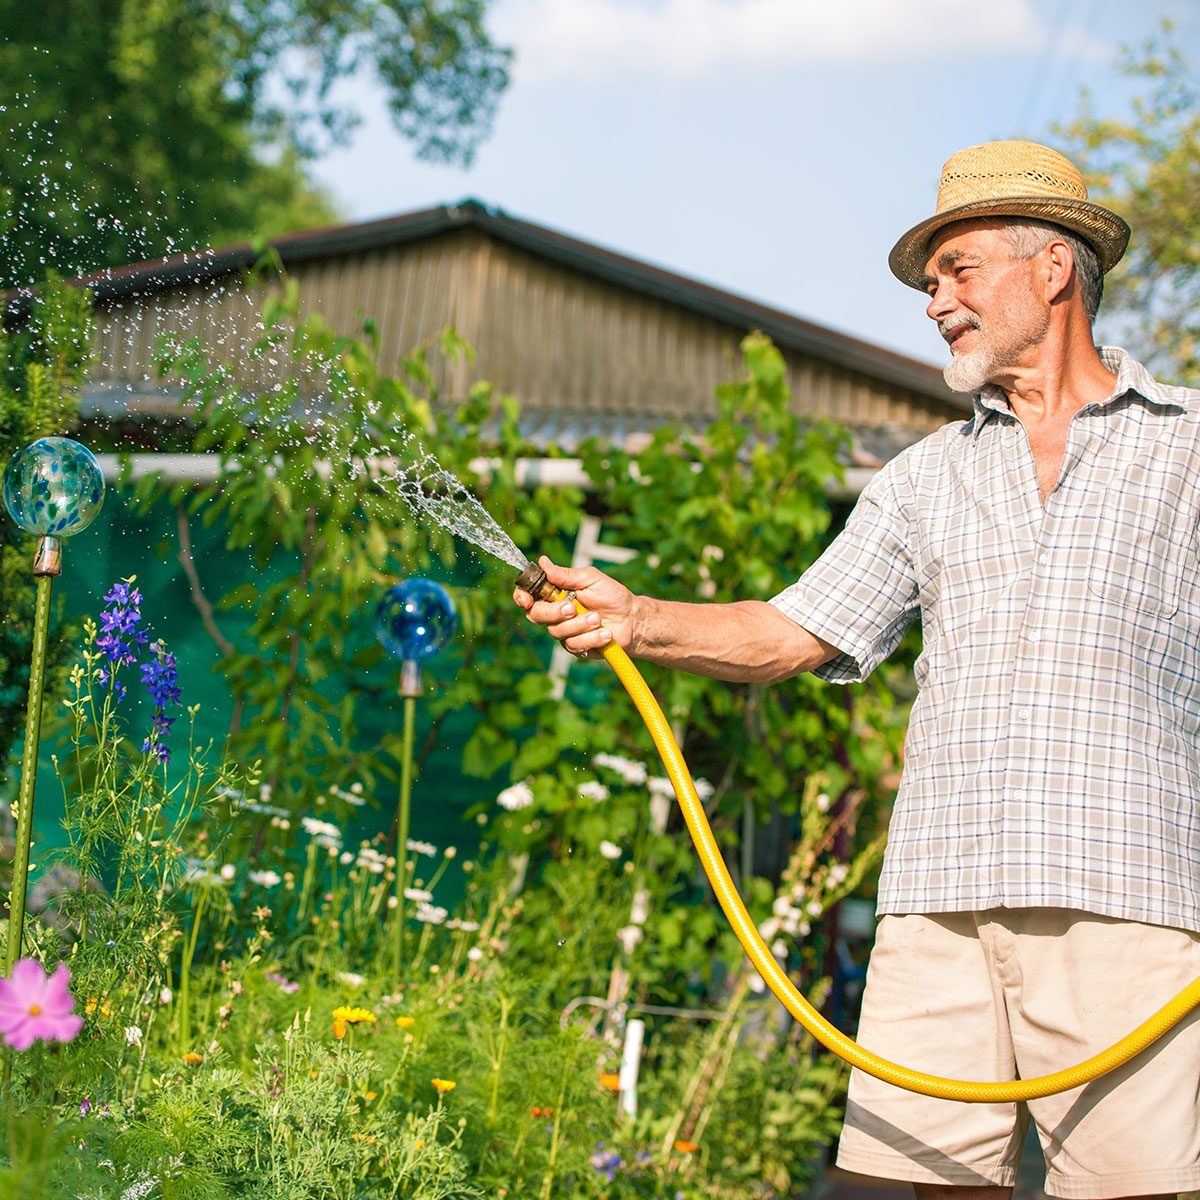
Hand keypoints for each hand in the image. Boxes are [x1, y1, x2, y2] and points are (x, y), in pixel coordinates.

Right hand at [512, 556, 635, 657]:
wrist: (632, 619)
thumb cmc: (612, 596)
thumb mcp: (591, 579)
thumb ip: (566, 574)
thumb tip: (543, 561)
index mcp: (555, 594)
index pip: (529, 595)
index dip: (522, 597)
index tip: (527, 599)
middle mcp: (555, 613)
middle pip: (536, 615)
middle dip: (553, 613)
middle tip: (572, 608)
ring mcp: (564, 632)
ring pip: (556, 632)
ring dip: (580, 625)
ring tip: (599, 619)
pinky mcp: (576, 647)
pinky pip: (573, 646)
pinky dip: (591, 638)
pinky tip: (605, 634)